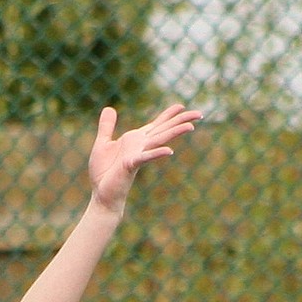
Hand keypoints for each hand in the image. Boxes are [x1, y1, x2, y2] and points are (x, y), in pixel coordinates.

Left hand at [88, 102, 202, 216]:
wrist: (101, 196)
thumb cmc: (103, 173)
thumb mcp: (102, 144)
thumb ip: (106, 127)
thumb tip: (109, 108)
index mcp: (135, 140)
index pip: (156, 125)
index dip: (168, 115)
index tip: (181, 106)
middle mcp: (141, 146)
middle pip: (164, 130)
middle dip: (181, 121)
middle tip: (200, 114)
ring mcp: (138, 155)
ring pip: (160, 140)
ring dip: (175, 133)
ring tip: (191, 126)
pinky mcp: (131, 165)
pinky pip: (145, 157)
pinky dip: (157, 153)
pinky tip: (170, 151)